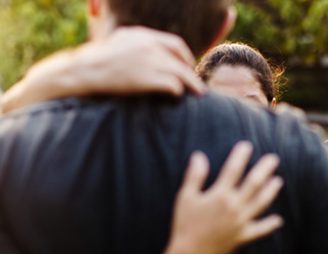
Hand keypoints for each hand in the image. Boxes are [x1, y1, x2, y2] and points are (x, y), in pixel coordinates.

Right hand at [1, 27, 204, 112]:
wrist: (81, 71)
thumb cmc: (97, 61)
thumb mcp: (119, 42)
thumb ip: (139, 44)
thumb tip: (156, 53)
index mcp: (142, 35)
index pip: (175, 44)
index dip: (186, 57)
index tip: (189, 67)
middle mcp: (148, 45)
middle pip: (181, 59)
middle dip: (192, 72)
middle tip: (197, 84)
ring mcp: (148, 61)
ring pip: (181, 73)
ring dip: (191, 84)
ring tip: (198, 93)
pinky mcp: (146, 78)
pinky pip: (172, 85)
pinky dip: (178, 91)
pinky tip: (177, 97)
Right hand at [169, 142, 283, 253]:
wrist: (189, 253)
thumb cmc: (185, 223)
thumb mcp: (186, 197)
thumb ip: (195, 176)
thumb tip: (199, 155)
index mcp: (220, 195)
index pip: (233, 170)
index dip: (241, 156)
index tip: (247, 145)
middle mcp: (234, 206)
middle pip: (254, 183)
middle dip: (264, 169)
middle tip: (274, 158)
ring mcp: (241, 222)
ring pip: (261, 203)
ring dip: (271, 191)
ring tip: (278, 181)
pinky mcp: (243, 236)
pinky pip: (260, 230)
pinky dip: (269, 225)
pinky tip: (279, 220)